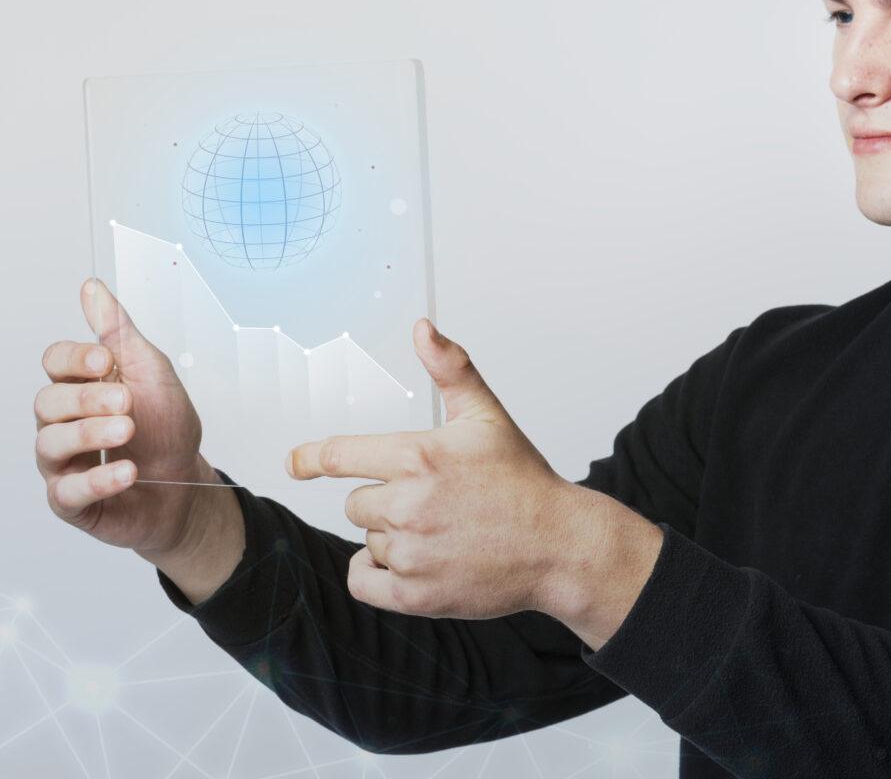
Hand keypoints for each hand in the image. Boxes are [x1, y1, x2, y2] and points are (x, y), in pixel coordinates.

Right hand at [34, 279, 217, 559]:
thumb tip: (92, 288)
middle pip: (47, 402)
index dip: (75, 359)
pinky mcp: (73, 502)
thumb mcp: (152, 371)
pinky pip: (68, 493)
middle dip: (87, 399)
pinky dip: (99, 480)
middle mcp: (63, 423)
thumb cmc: (167, 426)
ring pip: (50, 445)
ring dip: (92, 434)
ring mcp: (63, 463)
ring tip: (128, 431)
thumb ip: (119, 332)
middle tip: (127, 402)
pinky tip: (127, 470)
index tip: (108, 362)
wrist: (187, 482)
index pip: (54, 362)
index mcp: (81, 386)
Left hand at [287, 319, 579, 620]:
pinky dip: (378, 574)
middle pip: (355, 502)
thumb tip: (424, 329)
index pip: (339, 455)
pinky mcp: (415, 596)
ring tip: (442, 530)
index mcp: (417, 456)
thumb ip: (450, 368)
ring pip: (367, 539)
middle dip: (384, 498)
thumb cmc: (521, 480)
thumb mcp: (486, 415)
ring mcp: (410, 553)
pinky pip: (362, 580)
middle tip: (433, 500)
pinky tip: (415, 561)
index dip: (311, 457)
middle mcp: (408, 505)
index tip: (296, 462)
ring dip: (392, 536)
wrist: (557, 545)